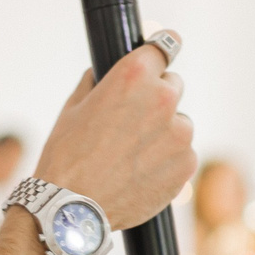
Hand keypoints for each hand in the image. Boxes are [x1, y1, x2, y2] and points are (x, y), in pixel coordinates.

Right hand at [33, 32, 196, 230]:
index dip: (162, 49)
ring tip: (131, 155)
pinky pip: (182, 153)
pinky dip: (167, 160)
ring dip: (163, 133)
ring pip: (178, 123)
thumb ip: (97, 82)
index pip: (164, 47)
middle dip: (156, 98)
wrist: (75, 207)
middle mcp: (163, 99)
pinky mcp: (187, 163)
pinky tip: (141, 172)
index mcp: (134, 76)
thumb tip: (105, 72)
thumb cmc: (67, 155)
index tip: (167, 50)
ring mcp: (179, 133)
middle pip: (172, 86)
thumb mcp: (74, 107)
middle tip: (131, 122)